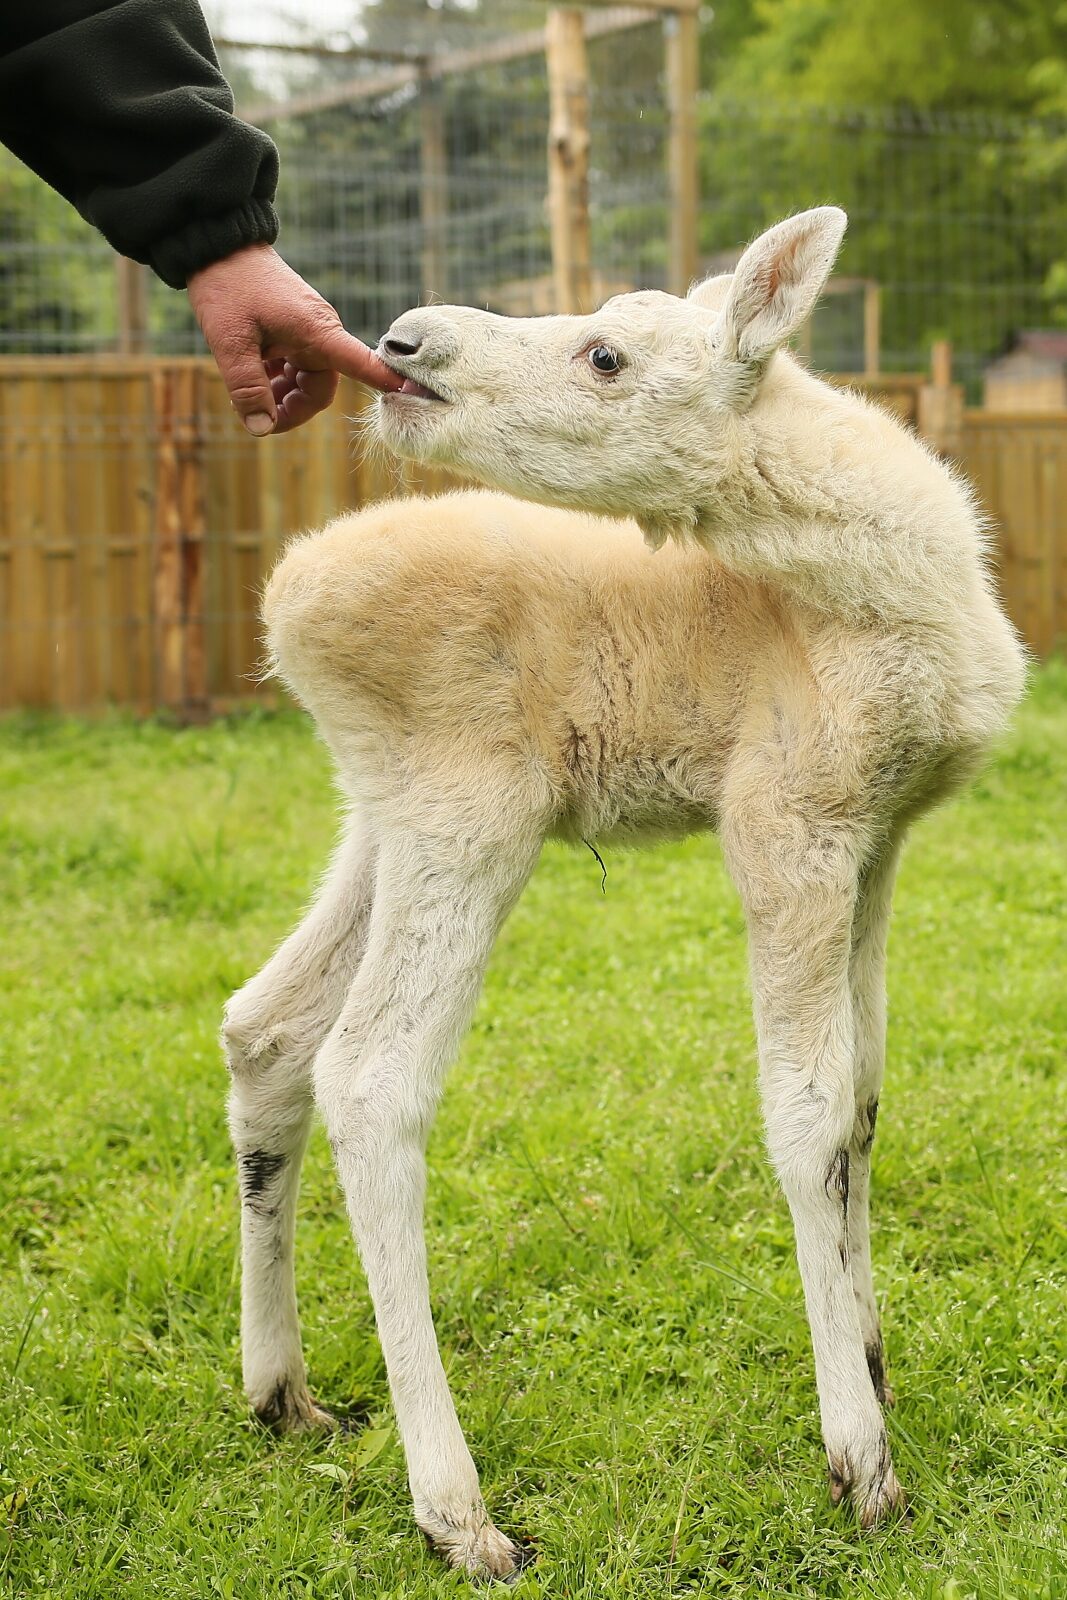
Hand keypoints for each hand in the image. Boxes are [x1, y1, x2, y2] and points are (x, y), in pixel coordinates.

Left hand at [187, 243, 401, 435]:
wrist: (218, 244)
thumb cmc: (227, 287)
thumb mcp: (230, 342)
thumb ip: (247, 388)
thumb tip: (261, 428)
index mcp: (317, 332)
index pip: (361, 363)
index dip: (383, 381)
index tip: (407, 393)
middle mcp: (319, 335)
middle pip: (320, 389)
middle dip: (292, 409)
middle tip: (257, 418)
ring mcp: (306, 334)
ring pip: (304, 382)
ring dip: (279, 396)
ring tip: (245, 396)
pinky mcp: (292, 332)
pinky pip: (292, 368)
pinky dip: (273, 380)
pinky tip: (250, 378)